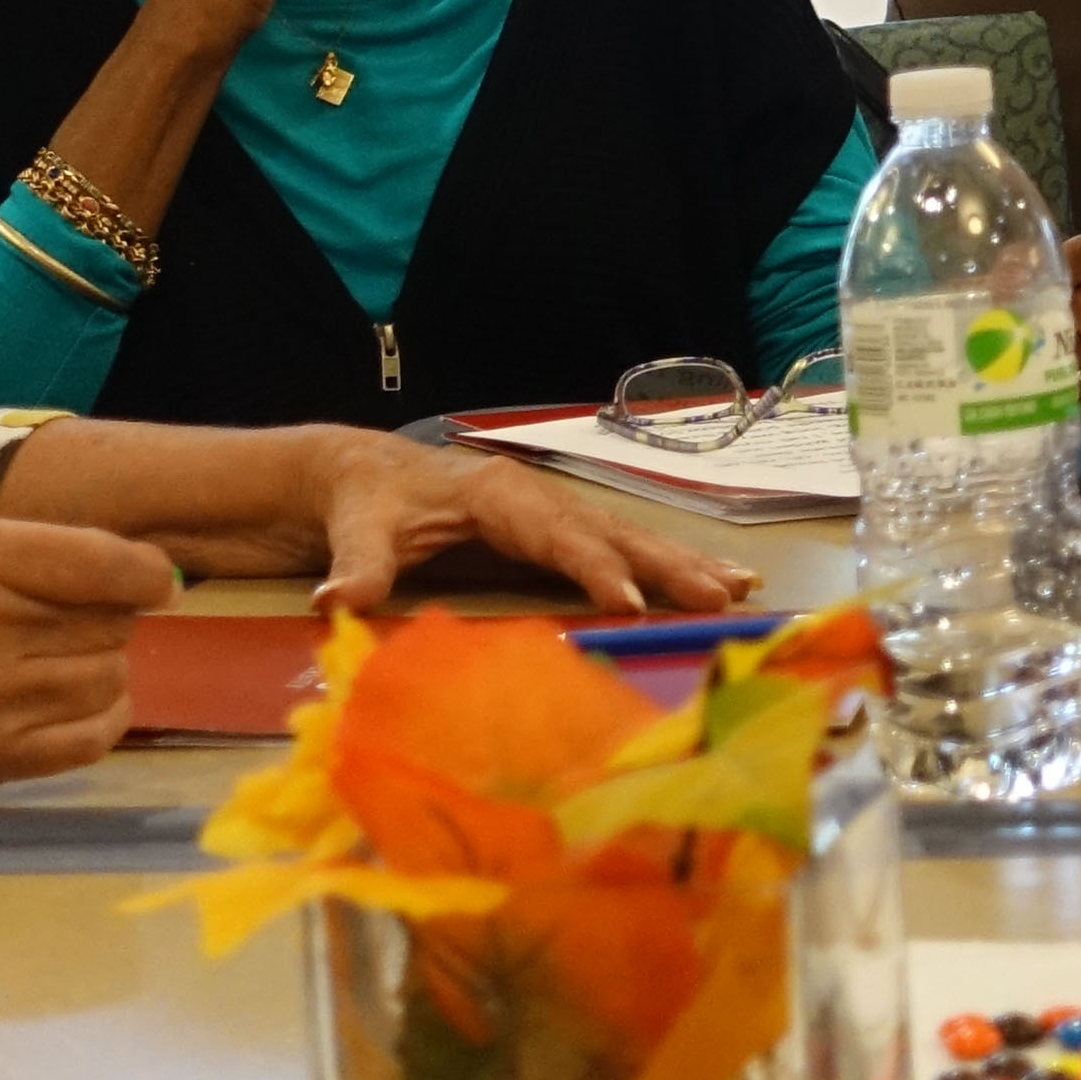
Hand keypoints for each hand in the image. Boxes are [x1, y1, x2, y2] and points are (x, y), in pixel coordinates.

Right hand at [0, 512, 173, 798]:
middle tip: (69, 624)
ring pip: (109, 680)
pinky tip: (69, 705)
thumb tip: (140, 575)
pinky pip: (91, 739)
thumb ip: (26, 555)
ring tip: (57, 664)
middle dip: (109, 621)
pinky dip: (99, 721)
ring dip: (101, 671)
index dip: (147, 575)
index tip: (154, 582)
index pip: (106, 563)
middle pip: (112, 624)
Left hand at [283, 433, 761, 617]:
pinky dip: (663, 567)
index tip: (629, 605)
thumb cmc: (361, 500)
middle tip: (723, 596)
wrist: (355, 474)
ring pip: (626, 537)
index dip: (593, 569)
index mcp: (497, 492)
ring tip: (741, 588)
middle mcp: (535, 496)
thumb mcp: (355, 529)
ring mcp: (549, 512)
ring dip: (683, 564)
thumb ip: (356, 566)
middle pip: (611, 532)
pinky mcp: (551, 534)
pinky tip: (707, 584)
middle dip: (668, 565)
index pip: (556, 534)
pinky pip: (616, 550)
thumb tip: (339, 601)